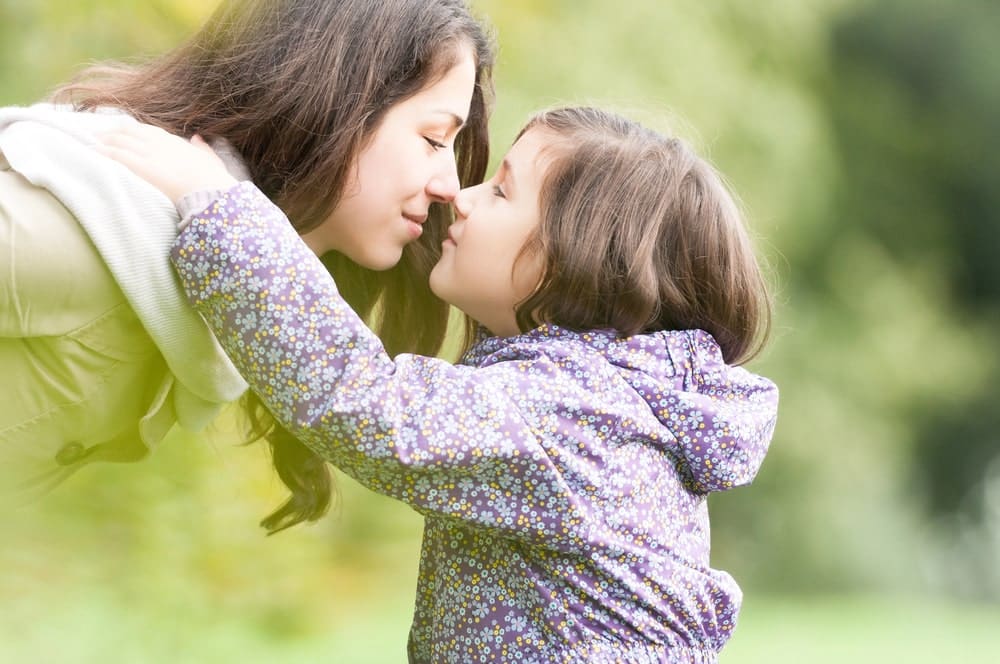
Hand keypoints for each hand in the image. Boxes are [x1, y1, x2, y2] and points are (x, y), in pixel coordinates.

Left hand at [97, 123, 237, 204]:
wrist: (208, 191)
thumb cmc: (212, 179)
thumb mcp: (211, 160)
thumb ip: (203, 148)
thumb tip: (197, 138)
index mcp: (175, 142)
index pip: (148, 131)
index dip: (133, 130)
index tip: (123, 131)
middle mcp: (159, 143)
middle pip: (130, 132)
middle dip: (113, 132)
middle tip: (99, 135)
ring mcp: (149, 153)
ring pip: (120, 141)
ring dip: (105, 140)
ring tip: (92, 142)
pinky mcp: (141, 166)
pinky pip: (117, 154)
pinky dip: (104, 152)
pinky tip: (94, 152)